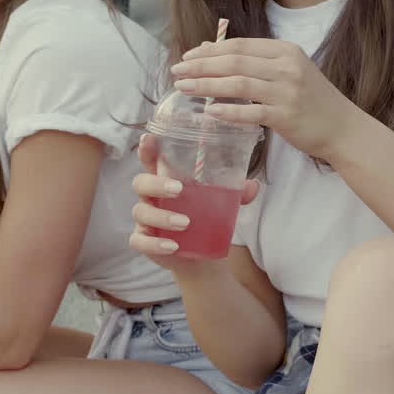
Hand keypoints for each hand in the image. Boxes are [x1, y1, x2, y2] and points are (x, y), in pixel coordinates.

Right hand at [129, 134, 258, 274]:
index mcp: (165, 180)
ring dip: (162, 217)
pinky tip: (172, 246)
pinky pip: (140, 241)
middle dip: (156, 184)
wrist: (200, 255)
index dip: (147, 149)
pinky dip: (155, 244)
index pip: (151, 160)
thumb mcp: (220, 203)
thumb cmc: (204, 219)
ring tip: (185, 223)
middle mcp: (151, 197)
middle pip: (140, 183)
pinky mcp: (144, 241)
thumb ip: (235, 193)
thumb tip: (253, 185)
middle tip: (178, 190)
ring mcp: (145, 220)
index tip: (148, 137)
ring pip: (141, 212)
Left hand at [171, 38, 355, 160]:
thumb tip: (209, 49)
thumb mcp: (286, 71)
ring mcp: (288, 91)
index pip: (239, 45)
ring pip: (238, 84)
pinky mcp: (287, 116)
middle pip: (234, 62)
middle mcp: (286, 67)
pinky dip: (228, 111)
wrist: (343, 127)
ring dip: (206, 85)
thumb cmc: (311, 100)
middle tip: (177, 71)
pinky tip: (208, 112)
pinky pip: (251, 112)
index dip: (209, 51)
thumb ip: (253, 60)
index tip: (186, 57)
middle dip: (201, 66)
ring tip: (183, 88)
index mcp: (285, 51)